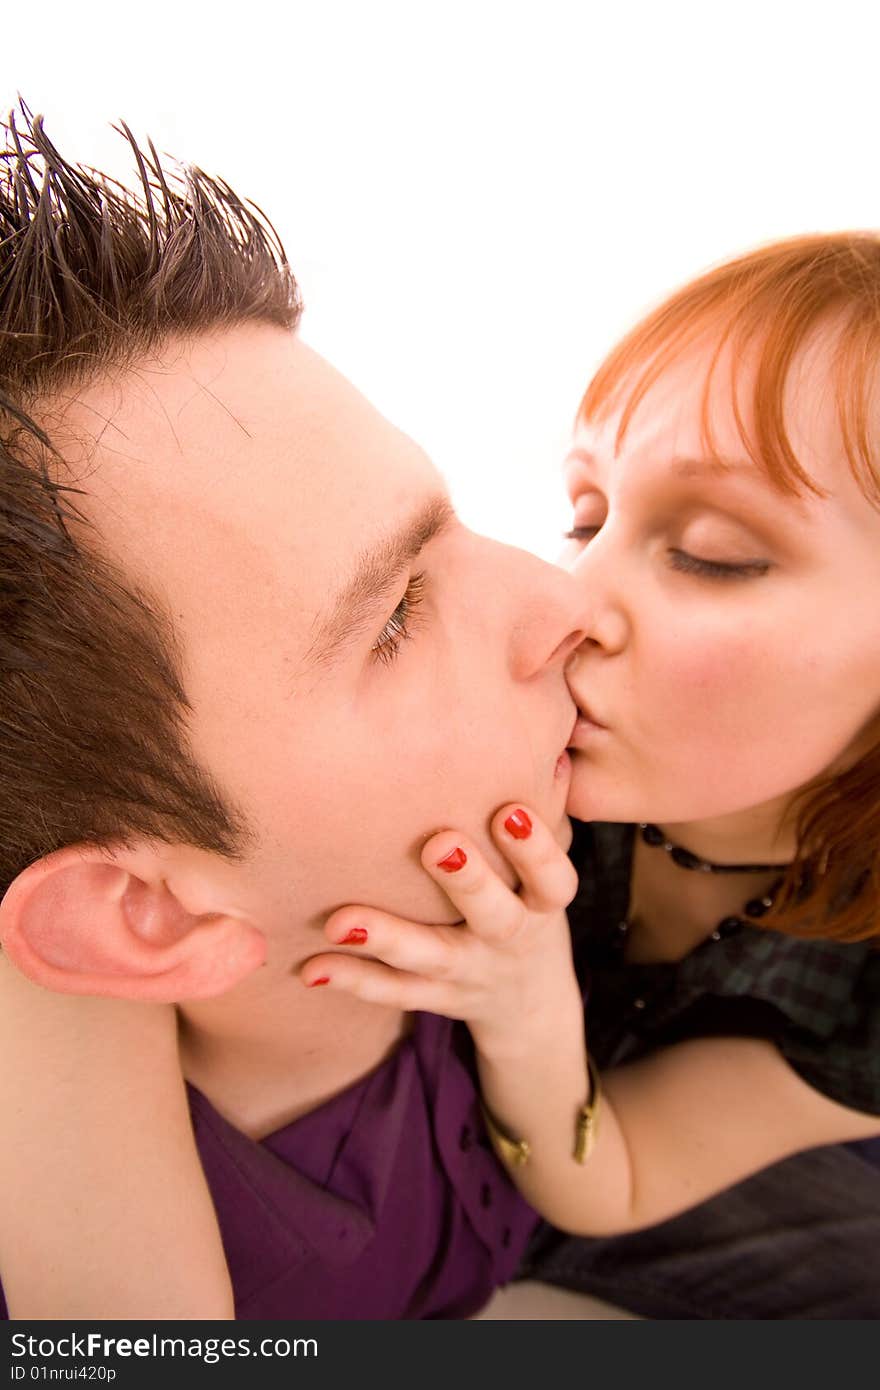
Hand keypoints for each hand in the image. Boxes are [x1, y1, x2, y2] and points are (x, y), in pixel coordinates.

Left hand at [299, 803, 581, 1056]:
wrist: (528, 999)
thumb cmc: (527, 900)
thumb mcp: (544, 865)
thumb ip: (546, 808)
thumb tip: (555, 738)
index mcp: (541, 904)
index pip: (552, 880)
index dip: (535, 851)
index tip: (509, 813)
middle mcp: (508, 941)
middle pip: (496, 917)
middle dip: (469, 881)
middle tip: (437, 844)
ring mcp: (469, 972)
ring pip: (431, 959)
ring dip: (388, 938)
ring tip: (341, 920)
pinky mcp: (433, 996)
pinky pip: (393, 991)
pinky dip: (354, 980)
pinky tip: (311, 967)